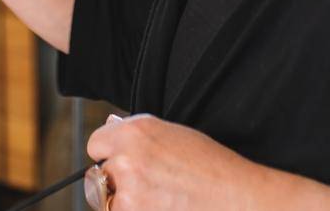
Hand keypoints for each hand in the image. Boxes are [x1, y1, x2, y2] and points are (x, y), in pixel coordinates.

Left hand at [87, 113, 268, 210]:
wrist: (234, 197)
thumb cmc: (210, 164)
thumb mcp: (172, 133)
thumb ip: (135, 131)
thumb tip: (110, 126)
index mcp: (133, 133)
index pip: (95, 144)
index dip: (109, 154)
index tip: (122, 161)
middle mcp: (125, 160)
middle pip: (99, 175)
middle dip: (115, 181)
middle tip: (147, 184)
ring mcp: (129, 192)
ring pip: (109, 201)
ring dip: (125, 202)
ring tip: (158, 198)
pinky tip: (161, 207)